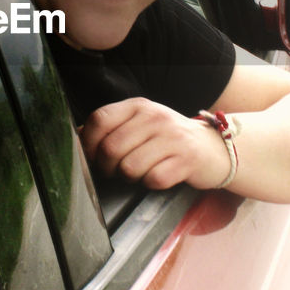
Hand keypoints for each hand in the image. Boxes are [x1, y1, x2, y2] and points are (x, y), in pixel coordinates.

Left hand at [79, 97, 231, 190]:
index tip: (90, 157)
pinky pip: (153, 179)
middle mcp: (155, 118)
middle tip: (116, 171)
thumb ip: (112, 127)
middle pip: (111, 148)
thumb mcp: (141, 124)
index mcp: (139, 107)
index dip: (87, 143)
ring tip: (139, 172)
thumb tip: (77, 137)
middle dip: (107, 168)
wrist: (213, 148)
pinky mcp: (186, 160)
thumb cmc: (168, 139)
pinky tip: (158, 176)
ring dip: (129, 177)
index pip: (99, 119)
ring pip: (129, 167)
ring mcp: (172, 138)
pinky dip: (151, 183)